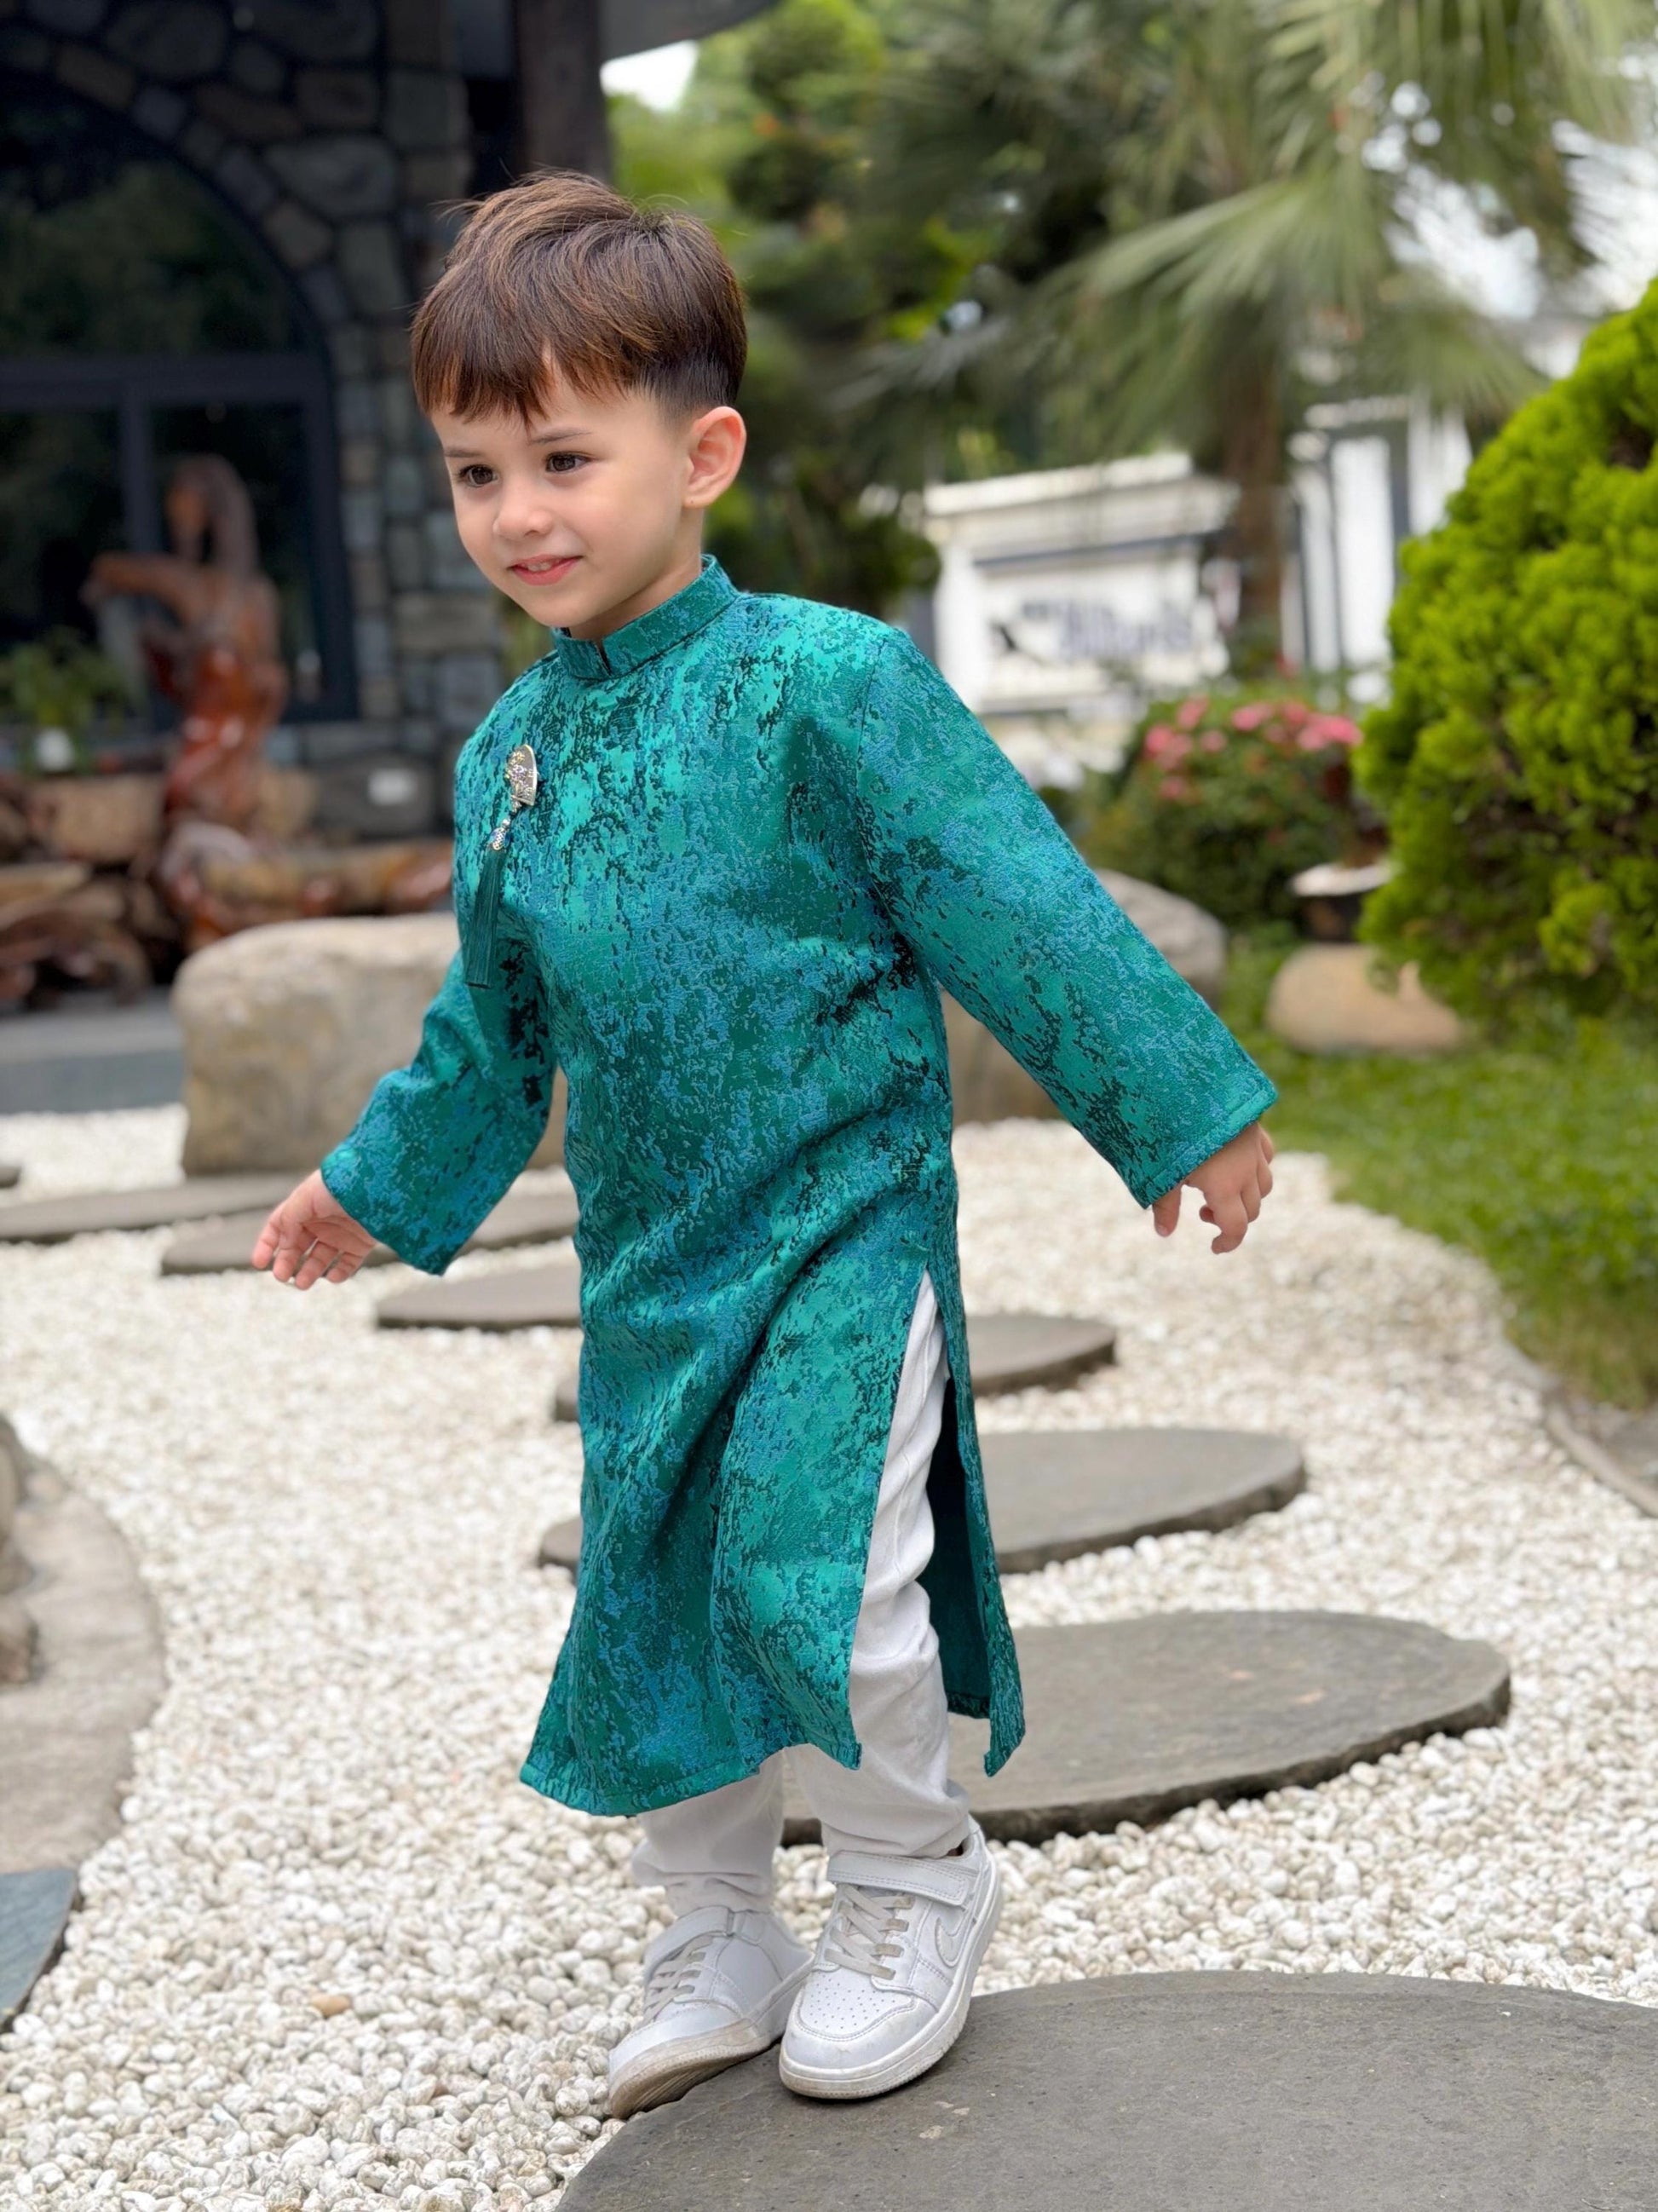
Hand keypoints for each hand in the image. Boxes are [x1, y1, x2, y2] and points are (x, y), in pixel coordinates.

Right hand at [251, 1169, 378, 1288]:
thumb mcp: (305, 1198)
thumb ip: (289, 1220)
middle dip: (287, 1262)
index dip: (267, 1244)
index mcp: (304, 1206)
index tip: (259, 1263)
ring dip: (310, 1272)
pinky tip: (333, 1277)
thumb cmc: (338, 1185)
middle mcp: (321, 1221)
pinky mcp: (361, 1243)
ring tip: (302, 1284)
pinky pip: (348, 1263)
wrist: (377, 1184)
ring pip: (320, 1258)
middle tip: (282, 1277)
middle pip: (298, 1246)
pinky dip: (340, 1273)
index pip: (279, 1226)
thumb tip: (284, 1244)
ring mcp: (341, 1233)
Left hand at [1150, 1121, 1273, 1253]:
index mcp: (1225, 1185)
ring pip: (1264, 1184)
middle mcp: (1247, 1169)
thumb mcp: (1160, 1170)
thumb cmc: (1167, 1128)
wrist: (1185, 1079)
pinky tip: (1233, 1161)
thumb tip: (1164, 1233)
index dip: (1228, 1242)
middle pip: (1253, 1209)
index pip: (1237, 1226)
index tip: (1214, 1247)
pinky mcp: (1255, 1126)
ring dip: (1246, 1195)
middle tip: (1201, 1211)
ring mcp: (1254, 1146)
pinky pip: (1265, 1155)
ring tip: (1215, 1187)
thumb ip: (1164, 1204)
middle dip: (1232, 1219)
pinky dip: (1255, 1167)